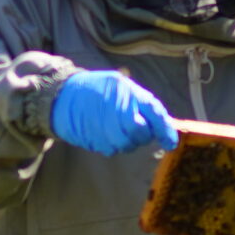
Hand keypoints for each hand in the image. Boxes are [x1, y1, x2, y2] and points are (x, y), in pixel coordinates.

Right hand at [51, 71, 178, 155]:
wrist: (63, 96)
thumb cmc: (96, 89)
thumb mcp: (120, 85)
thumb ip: (141, 102)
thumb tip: (161, 123)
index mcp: (127, 91)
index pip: (154, 112)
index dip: (165, 130)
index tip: (171, 143)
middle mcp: (118, 109)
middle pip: (141, 133)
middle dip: (143, 135)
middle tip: (137, 127)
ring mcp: (105, 126)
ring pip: (128, 144)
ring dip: (128, 140)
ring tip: (118, 127)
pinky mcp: (95, 140)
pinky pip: (113, 148)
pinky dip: (114, 143)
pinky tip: (106, 131)